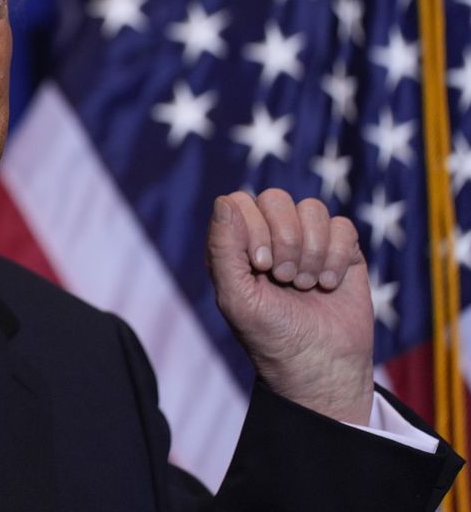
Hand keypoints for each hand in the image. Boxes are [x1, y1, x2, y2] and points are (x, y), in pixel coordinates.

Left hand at [206, 189, 373, 424]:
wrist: (320, 366)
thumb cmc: (270, 336)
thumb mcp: (236, 298)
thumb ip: (223, 249)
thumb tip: (224, 201)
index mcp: (237, 243)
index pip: (240, 202)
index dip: (254, 228)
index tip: (260, 267)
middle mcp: (270, 236)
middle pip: (276, 198)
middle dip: (285, 240)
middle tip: (285, 279)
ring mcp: (307, 241)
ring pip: (312, 208)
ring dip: (312, 251)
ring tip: (306, 285)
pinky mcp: (341, 251)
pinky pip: (342, 226)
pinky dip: (336, 257)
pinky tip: (328, 284)